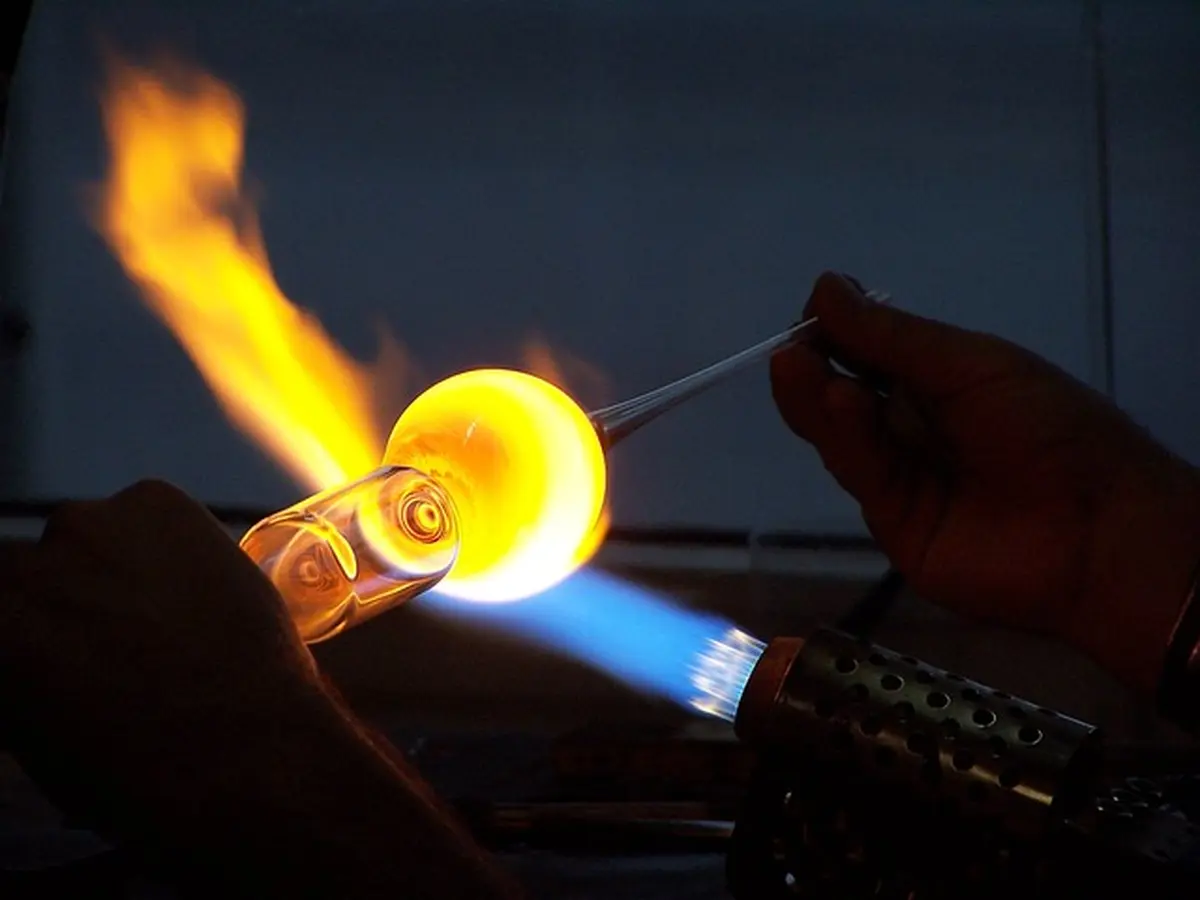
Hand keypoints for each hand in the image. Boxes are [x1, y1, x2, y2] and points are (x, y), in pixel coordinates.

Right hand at [0, 480, 517, 897]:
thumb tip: (32, 657)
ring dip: (118, 565)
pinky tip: (200, 587)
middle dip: (67, 597)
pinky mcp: (154, 500)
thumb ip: (22, 677)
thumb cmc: (134, 774)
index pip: (1, 604)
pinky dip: (170, 540)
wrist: (238, 749)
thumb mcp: (39, 739)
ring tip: (169, 614)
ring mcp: (85, 524)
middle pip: (32, 567)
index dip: (32, 625)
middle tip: (116, 634)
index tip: (59, 641)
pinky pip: (150, 512)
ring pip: (93, 537)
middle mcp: (19, 567)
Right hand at [771, 273, 1199, 693]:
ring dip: (817, 397)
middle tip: (791, 347)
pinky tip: (838, 401)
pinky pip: (860, 472)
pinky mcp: (891, 521)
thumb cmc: (1047, 426)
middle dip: (815, 364)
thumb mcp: (970, 364)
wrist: (1097, 529)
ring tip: (795, 365)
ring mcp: (900, 475)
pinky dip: (845, 436)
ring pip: (842, 433)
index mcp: (940, 380)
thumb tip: (823, 286)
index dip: (839, 329)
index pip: (868, 349)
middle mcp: (913, 425)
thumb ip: (891, 337)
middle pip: (843, 391)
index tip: (817, 308)